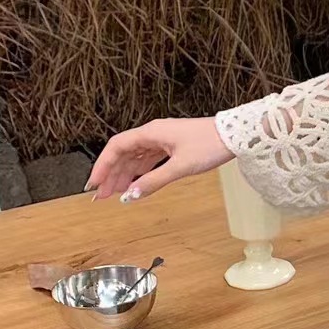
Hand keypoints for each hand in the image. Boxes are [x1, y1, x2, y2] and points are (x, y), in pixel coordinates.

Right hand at [87, 117, 234, 201]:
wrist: (235, 136)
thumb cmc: (210, 145)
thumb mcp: (180, 167)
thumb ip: (153, 181)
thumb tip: (130, 195)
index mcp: (151, 132)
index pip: (116, 147)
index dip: (102, 165)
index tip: (94, 184)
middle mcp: (154, 133)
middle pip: (124, 153)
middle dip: (111, 174)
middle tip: (101, 196)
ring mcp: (163, 139)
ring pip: (136, 157)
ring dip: (124, 174)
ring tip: (116, 194)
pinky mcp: (173, 146)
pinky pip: (149, 159)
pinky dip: (140, 172)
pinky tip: (136, 184)